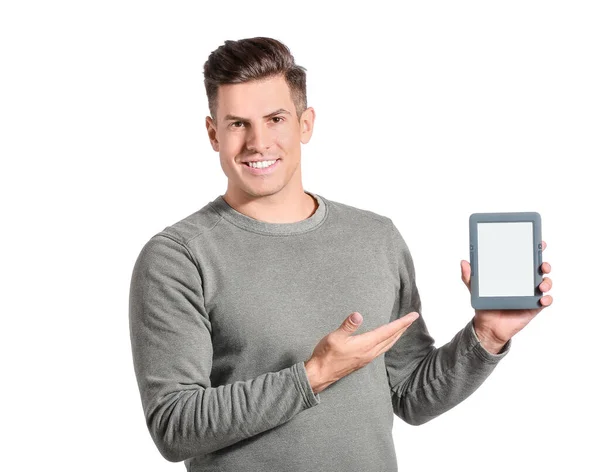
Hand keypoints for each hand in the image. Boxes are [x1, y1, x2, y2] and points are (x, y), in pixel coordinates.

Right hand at [304, 311, 418, 393]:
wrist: (320, 374)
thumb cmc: (326, 355)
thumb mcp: (334, 337)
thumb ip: (347, 326)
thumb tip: (358, 315)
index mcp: (365, 345)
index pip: (388, 331)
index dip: (402, 323)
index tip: (413, 316)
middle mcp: (369, 352)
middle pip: (392, 338)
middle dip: (403, 328)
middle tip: (412, 318)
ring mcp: (367, 358)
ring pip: (388, 345)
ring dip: (397, 335)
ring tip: (403, 328)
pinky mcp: (362, 361)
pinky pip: (381, 350)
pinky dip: (388, 342)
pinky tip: (386, 341)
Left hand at [460, 241, 553, 353]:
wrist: (488, 326)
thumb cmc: (484, 305)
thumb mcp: (475, 288)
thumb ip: (469, 276)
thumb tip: (463, 262)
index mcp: (513, 274)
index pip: (525, 259)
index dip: (534, 250)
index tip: (539, 243)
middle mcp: (525, 282)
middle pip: (539, 269)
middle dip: (544, 264)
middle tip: (542, 264)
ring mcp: (531, 294)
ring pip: (545, 283)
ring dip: (547, 281)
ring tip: (540, 284)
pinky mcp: (534, 307)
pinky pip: (546, 301)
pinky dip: (547, 299)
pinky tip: (542, 299)